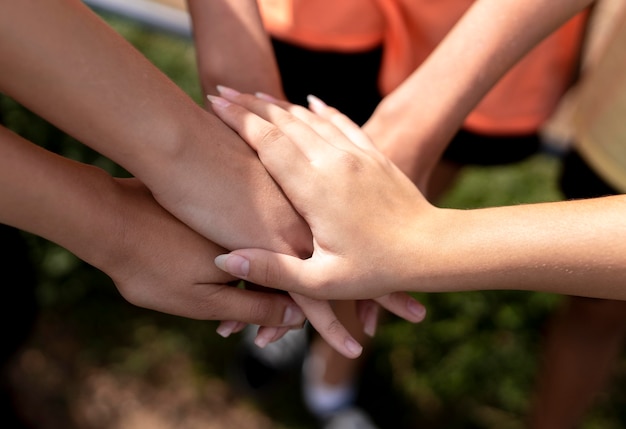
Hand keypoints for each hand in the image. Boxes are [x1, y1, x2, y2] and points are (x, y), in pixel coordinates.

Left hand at [100, 178, 309, 328]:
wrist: (108, 216)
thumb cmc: (152, 265)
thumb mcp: (205, 300)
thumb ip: (253, 309)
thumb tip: (294, 318)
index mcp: (260, 248)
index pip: (294, 286)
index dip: (284, 318)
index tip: (263, 339)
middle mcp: (258, 220)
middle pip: (280, 266)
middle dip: (261, 302)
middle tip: (230, 330)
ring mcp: (241, 202)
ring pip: (259, 248)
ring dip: (246, 281)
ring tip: (213, 309)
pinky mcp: (222, 193)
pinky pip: (241, 228)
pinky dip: (232, 254)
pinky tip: (207, 269)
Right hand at [208, 87, 430, 317]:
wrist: (434, 248)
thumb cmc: (377, 269)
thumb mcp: (322, 282)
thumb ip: (272, 272)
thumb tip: (225, 259)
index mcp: (315, 188)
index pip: (268, 140)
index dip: (237, 119)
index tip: (213, 101)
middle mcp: (333, 162)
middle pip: (285, 121)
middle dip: (251, 104)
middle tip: (224, 90)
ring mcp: (356, 155)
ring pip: (311, 118)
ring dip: (280, 104)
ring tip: (255, 94)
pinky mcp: (373, 156)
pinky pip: (342, 122)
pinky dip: (321, 110)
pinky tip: (310, 101)